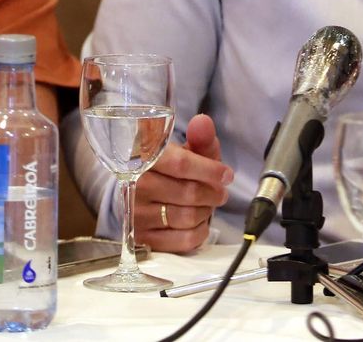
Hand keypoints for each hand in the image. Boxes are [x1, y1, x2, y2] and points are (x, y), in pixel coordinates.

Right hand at [133, 113, 232, 252]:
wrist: (138, 194)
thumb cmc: (167, 171)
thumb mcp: (184, 152)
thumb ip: (198, 138)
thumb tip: (203, 122)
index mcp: (144, 157)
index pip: (181, 164)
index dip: (210, 170)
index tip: (226, 174)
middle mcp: (136, 185)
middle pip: (189, 193)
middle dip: (212, 193)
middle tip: (219, 192)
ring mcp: (137, 213)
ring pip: (188, 217)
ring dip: (206, 212)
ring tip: (207, 205)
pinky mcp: (143, 238)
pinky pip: (184, 240)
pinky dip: (199, 232)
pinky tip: (197, 222)